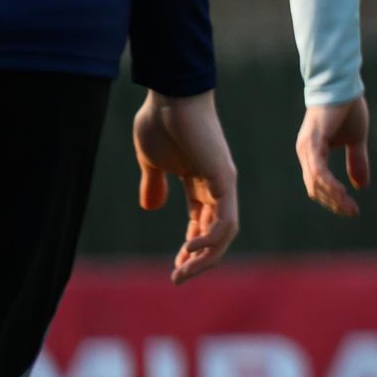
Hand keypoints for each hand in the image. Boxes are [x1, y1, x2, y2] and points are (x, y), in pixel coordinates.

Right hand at [134, 88, 241, 281]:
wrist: (169, 98)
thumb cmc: (160, 124)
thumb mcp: (152, 162)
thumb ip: (154, 184)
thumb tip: (151, 207)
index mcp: (200, 185)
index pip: (203, 225)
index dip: (191, 248)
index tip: (176, 266)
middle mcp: (218, 187)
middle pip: (216, 234)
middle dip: (199, 259)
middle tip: (179, 278)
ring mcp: (224, 183)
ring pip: (224, 232)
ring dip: (205, 256)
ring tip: (183, 271)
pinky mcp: (224, 178)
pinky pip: (225, 217)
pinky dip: (211, 238)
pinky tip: (189, 248)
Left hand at [297, 96, 370, 219]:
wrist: (344, 86)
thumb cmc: (348, 109)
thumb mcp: (356, 140)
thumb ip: (357, 161)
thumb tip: (361, 186)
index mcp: (313, 154)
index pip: (318, 185)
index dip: (334, 199)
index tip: (352, 209)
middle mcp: (306, 153)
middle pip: (314, 188)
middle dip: (334, 203)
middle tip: (352, 212)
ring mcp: (307, 148)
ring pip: (315, 182)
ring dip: (333, 197)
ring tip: (349, 206)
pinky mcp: (313, 142)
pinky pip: (317, 169)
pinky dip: (329, 183)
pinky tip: (342, 192)